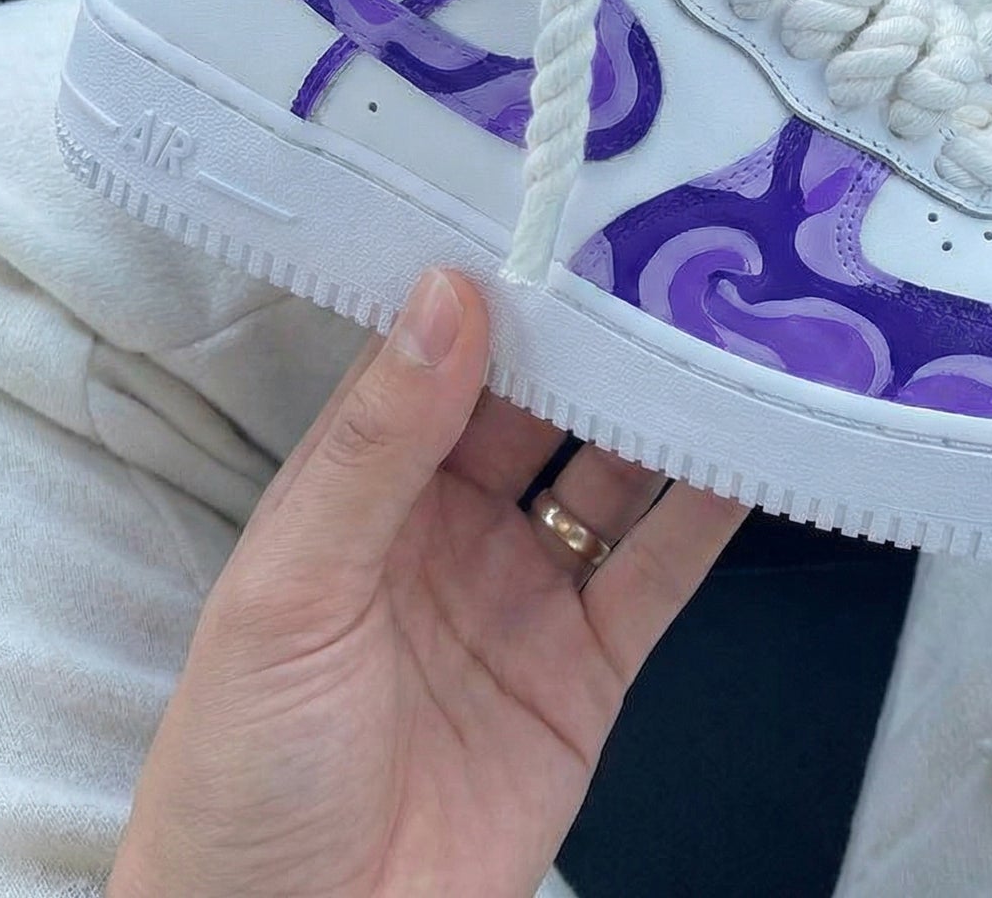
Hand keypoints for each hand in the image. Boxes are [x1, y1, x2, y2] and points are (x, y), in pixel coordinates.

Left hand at [109, 268, 745, 897]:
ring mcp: (524, 596)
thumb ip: (377, 444)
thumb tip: (444, 297)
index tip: (560, 214)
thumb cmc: (242, 777)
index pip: (439, 359)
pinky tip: (750, 448)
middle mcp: (447, 529)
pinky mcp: (588, 669)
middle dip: (600, 337)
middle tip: (673, 254)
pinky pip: (660, 571)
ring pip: (613, 475)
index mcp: (360, 494)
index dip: (497, 288)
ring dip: (668, 409)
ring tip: (732, 330)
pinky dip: (712, 512)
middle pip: (542, 407)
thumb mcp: (290, 591)